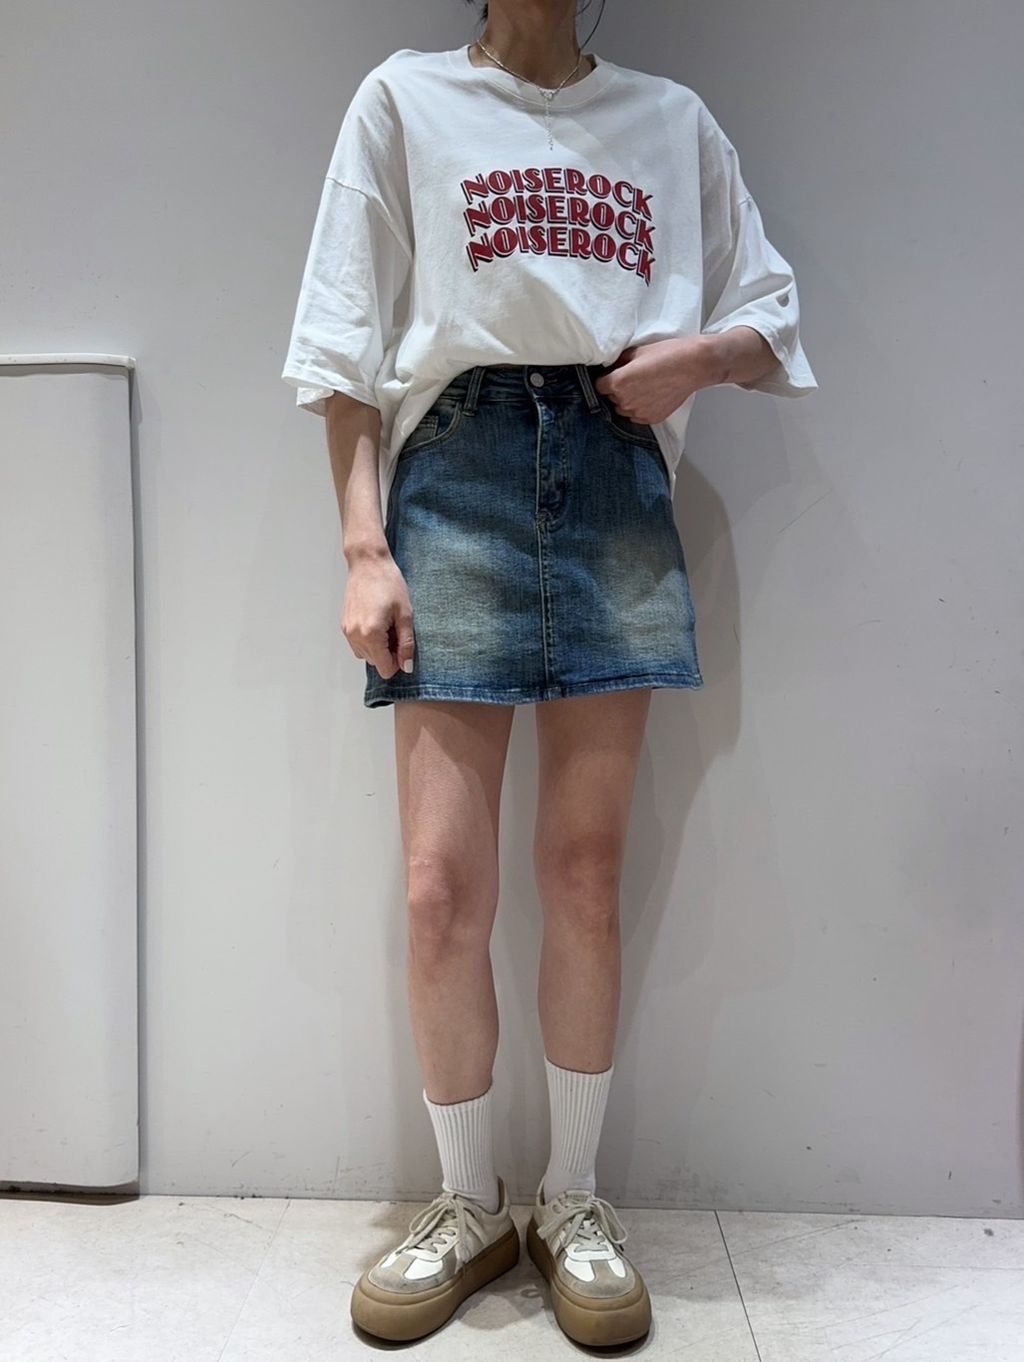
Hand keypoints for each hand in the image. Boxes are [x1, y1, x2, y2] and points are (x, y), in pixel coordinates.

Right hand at [342, 554, 414, 678]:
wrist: (368, 563)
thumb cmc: (388, 582)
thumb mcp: (405, 614)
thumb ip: (406, 644)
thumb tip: (406, 667)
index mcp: (371, 635)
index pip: (384, 669)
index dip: (397, 662)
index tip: (403, 644)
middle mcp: (355, 636)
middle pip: (375, 663)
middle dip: (388, 652)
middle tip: (396, 629)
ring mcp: (347, 631)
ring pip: (366, 654)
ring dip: (378, 647)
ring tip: (386, 624)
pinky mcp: (344, 625)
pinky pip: (357, 644)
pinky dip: (368, 639)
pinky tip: (376, 621)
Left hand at [593, 337, 715, 424]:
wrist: (694, 365)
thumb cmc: (668, 355)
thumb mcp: (637, 351)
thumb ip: (620, 362)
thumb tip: (613, 366)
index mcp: (618, 382)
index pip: (599, 386)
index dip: (605, 379)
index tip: (612, 375)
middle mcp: (625, 401)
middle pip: (611, 398)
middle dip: (617, 389)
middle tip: (633, 378)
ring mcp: (638, 412)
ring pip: (623, 409)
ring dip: (628, 400)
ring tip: (643, 387)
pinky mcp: (651, 419)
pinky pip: (637, 416)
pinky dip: (641, 408)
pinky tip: (652, 395)